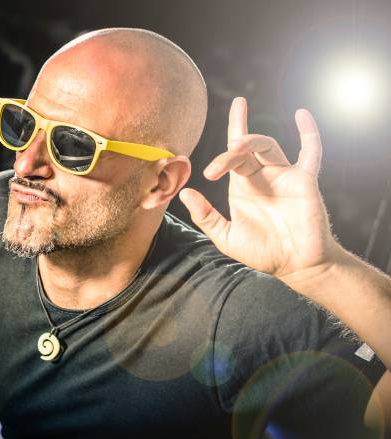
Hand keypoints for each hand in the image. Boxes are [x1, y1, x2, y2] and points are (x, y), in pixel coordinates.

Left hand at [179, 97, 341, 283]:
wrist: (296, 265)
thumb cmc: (263, 252)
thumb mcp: (226, 237)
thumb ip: (205, 216)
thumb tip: (185, 193)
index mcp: (242, 186)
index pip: (232, 153)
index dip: (230, 130)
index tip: (218, 143)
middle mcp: (262, 176)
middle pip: (245, 148)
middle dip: (229, 151)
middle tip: (214, 169)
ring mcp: (284, 176)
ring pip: (268, 146)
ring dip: (251, 142)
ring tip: (234, 147)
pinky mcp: (305, 181)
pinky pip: (311, 152)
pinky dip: (309, 132)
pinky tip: (301, 114)